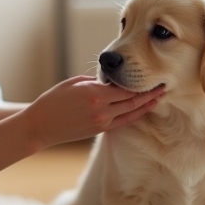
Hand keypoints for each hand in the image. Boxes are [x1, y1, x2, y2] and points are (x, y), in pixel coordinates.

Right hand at [24, 76, 163, 147]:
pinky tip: (142, 109)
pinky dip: (134, 114)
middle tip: (163, 84)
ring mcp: (102, 122)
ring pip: (130, 112)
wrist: (41, 126)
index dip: (140, 82)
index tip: (152, 74)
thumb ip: (96, 80)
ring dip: (145, 105)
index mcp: (95, 94)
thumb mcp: (75, 82)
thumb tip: (112, 78)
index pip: (125, 88)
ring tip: (158, 97)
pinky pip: (122, 121)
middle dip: (149, 93)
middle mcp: (101, 110)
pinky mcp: (100, 129)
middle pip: (132, 101)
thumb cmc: (54, 100)